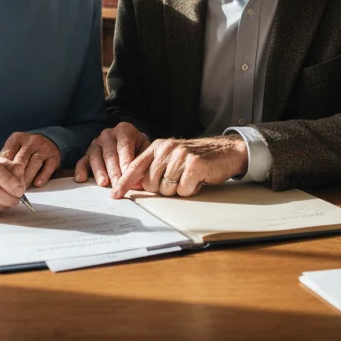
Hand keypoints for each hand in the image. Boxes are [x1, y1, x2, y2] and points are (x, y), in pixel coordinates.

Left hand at [0, 132, 60, 187]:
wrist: (49, 141)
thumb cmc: (26, 150)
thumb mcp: (14, 150)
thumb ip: (6, 161)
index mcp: (16, 139)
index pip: (8, 155)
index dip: (3, 171)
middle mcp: (30, 141)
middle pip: (21, 160)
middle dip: (15, 177)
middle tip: (10, 191)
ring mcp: (43, 147)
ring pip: (34, 163)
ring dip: (27, 178)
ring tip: (21, 190)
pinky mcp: (54, 156)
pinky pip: (48, 166)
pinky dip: (42, 176)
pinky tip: (37, 184)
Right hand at [74, 122, 150, 186]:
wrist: (130, 142)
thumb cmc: (138, 148)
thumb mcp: (145, 150)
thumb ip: (144, 163)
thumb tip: (138, 183)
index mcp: (124, 130)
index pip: (124, 146)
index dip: (126, 161)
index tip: (128, 175)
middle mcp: (108, 134)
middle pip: (110, 154)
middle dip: (114, 171)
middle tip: (118, 185)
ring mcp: (96, 143)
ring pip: (96, 157)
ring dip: (99, 172)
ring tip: (103, 183)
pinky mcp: (88, 153)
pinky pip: (82, 161)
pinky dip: (81, 170)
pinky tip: (81, 178)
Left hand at [110, 135, 248, 198]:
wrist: (225, 151)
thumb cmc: (196, 158)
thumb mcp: (171, 156)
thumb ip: (154, 167)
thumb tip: (136, 186)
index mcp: (157, 146)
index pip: (135, 166)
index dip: (124, 182)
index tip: (115, 194)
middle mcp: (167, 148)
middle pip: (151, 184)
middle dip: (163, 188)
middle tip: (177, 179)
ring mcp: (180, 156)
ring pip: (166, 189)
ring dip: (178, 189)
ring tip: (189, 178)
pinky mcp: (194, 165)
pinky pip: (183, 190)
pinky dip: (190, 190)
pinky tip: (198, 180)